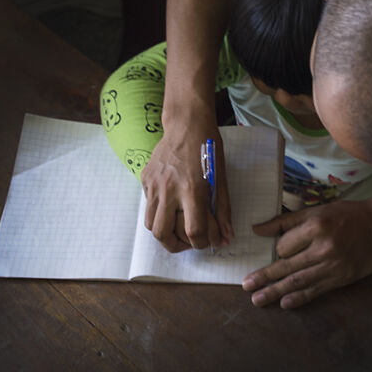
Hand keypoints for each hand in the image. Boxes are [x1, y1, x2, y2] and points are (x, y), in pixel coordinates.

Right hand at [141, 127, 233, 252]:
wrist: (186, 124)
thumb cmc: (208, 150)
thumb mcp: (221, 180)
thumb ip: (223, 211)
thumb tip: (226, 237)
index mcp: (192, 189)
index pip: (194, 230)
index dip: (204, 243)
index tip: (210, 242)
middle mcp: (169, 189)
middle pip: (163, 234)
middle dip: (177, 246)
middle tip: (189, 243)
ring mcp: (153, 184)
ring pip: (151, 224)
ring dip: (165, 233)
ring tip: (179, 230)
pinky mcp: (145, 179)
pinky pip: (148, 206)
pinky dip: (160, 214)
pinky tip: (172, 207)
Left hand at [242, 200, 371, 308]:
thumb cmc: (343, 215)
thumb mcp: (314, 211)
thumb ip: (284, 222)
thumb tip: (256, 230)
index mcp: (316, 226)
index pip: (285, 246)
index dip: (279, 249)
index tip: (280, 250)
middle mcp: (324, 247)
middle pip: (287, 267)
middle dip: (265, 278)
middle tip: (247, 286)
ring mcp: (334, 265)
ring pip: (299, 281)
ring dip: (276, 292)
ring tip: (258, 299)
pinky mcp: (342, 278)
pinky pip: (316, 290)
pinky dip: (300, 298)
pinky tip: (285, 303)